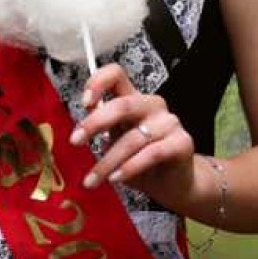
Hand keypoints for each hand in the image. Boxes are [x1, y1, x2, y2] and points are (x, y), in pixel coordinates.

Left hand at [69, 63, 195, 210]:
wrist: (173, 184)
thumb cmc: (140, 160)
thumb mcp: (116, 140)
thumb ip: (101, 127)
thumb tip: (78, 126)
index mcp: (133, 98)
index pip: (116, 74)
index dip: (98, 82)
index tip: (84, 103)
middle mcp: (152, 105)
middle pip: (122, 104)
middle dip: (95, 123)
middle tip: (75, 141)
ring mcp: (169, 122)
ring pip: (133, 138)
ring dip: (108, 162)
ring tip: (92, 179)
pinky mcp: (182, 143)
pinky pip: (152, 153)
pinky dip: (130, 167)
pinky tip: (116, 178)